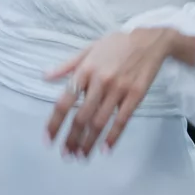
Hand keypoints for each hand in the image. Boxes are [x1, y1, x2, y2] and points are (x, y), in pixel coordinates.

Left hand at [44, 28, 183, 157]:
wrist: (149, 38)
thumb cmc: (116, 43)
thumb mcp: (89, 49)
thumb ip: (67, 65)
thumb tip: (45, 76)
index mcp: (86, 69)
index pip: (65, 101)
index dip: (55, 122)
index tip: (48, 138)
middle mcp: (100, 81)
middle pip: (81, 116)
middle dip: (72, 138)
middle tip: (66, 154)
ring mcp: (119, 89)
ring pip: (100, 122)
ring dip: (89, 142)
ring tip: (81, 156)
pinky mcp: (135, 95)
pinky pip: (122, 120)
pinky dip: (113, 137)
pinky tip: (105, 149)